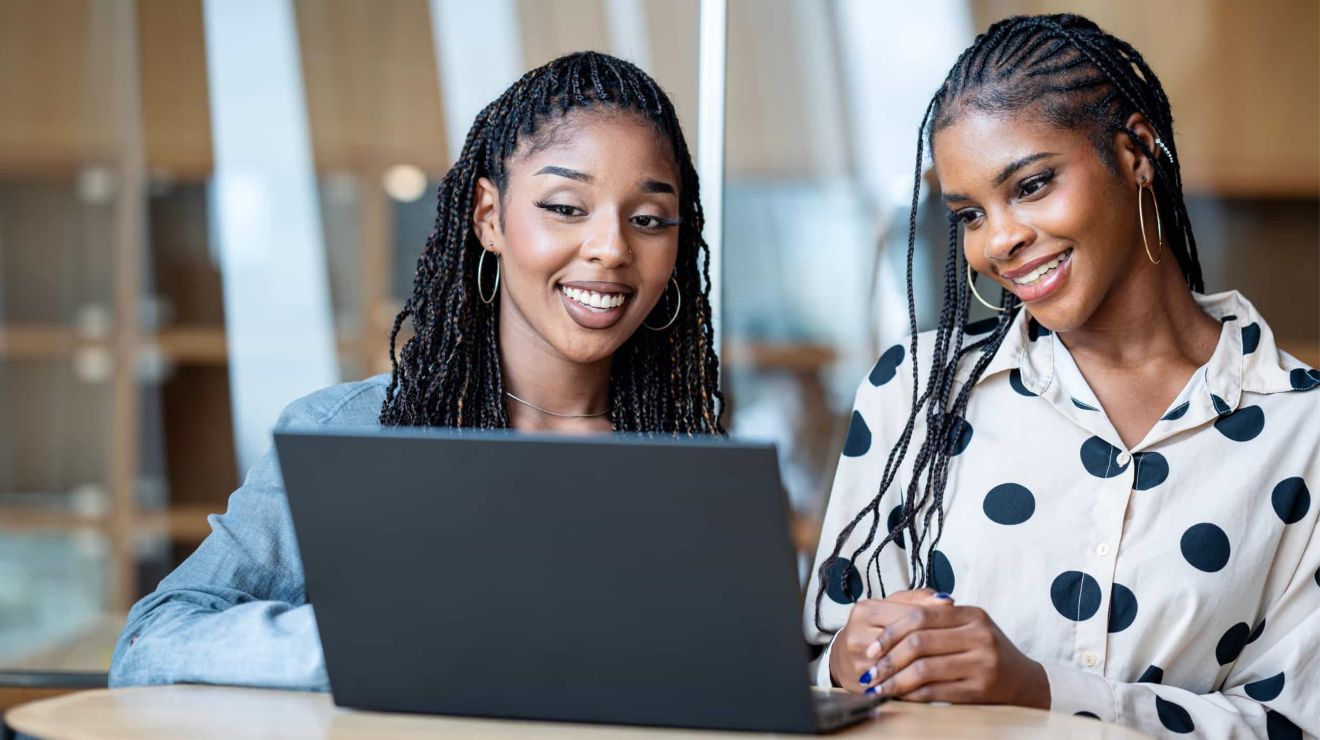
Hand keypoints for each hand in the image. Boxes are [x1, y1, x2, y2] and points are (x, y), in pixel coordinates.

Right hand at [828, 589, 953, 690]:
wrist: (843, 657)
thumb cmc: (875, 629)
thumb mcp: (893, 607)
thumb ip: (919, 600)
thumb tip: (947, 601)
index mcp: (865, 610)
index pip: (907, 614)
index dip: (934, 621)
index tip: (955, 627)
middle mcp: (856, 633)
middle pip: (904, 639)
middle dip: (931, 645)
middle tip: (956, 649)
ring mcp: (856, 659)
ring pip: (900, 663)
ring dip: (924, 665)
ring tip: (948, 665)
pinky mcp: (859, 680)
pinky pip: (893, 681)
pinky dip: (913, 682)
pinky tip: (931, 681)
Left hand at [859, 602, 1049, 707]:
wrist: (1025, 682)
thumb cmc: (987, 651)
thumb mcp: (968, 626)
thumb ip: (935, 620)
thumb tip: (886, 627)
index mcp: (971, 615)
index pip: (919, 616)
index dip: (890, 633)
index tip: (871, 648)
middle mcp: (979, 636)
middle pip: (918, 642)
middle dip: (887, 659)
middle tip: (869, 671)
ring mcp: (982, 663)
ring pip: (924, 669)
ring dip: (894, 680)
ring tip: (878, 687)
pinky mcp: (980, 689)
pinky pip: (936, 691)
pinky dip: (912, 695)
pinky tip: (899, 696)